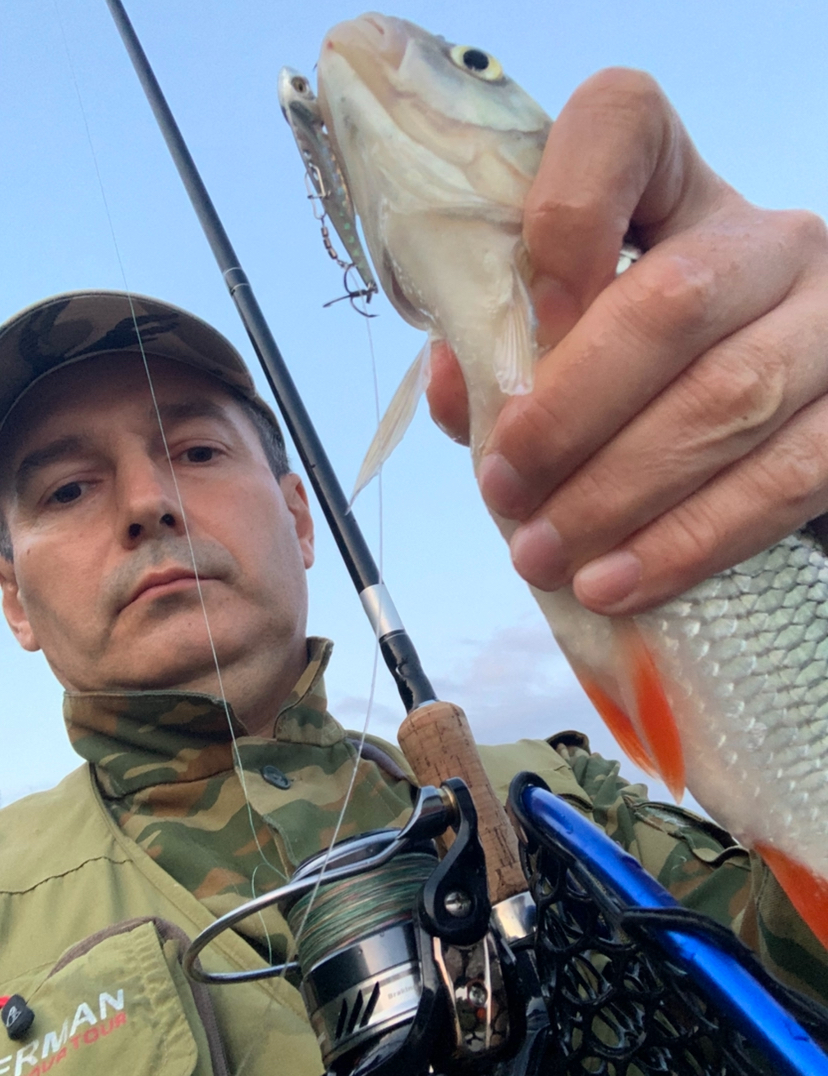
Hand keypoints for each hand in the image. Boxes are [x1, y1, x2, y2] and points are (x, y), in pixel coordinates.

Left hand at [426, 68, 827, 614]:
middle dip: (570, 415)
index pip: (621, 126)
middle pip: (673, 303)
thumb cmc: (636, 369)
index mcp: (674, 187)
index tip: (520, 325)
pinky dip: (688, 542)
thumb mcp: (570, 339)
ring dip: (618, 495)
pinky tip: (618, 581)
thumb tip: (457, 386)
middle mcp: (767, 240)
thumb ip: (503, 350)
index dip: (561, 218)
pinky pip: (781, 483)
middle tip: (505, 492)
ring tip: (542, 555)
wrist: (764, 413)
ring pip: (728, 401)